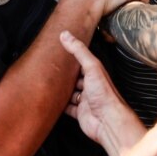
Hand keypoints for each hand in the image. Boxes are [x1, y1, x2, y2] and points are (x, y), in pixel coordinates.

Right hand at [60, 30, 146, 155]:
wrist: (108, 121)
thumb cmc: (104, 94)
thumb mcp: (92, 67)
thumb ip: (78, 51)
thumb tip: (65, 34)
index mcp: (96, 73)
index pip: (83, 61)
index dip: (73, 55)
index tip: (60, 49)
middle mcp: (91, 85)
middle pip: (76, 78)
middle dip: (65, 74)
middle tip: (50, 67)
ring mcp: (85, 100)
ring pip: (71, 93)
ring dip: (62, 90)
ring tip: (48, 83)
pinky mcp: (80, 113)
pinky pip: (67, 108)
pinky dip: (60, 106)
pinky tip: (52, 102)